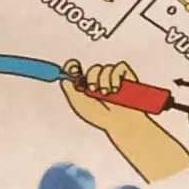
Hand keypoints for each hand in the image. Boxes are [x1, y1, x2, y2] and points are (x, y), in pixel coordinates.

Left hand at [61, 59, 188, 181]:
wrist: (120, 122)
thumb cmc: (100, 117)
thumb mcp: (79, 104)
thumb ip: (69, 89)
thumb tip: (63, 74)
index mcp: (87, 86)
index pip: (78, 70)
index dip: (73, 66)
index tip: (73, 67)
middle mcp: (99, 80)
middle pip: (92, 70)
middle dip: (91, 79)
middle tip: (92, 90)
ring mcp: (113, 76)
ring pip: (104, 68)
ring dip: (103, 81)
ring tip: (106, 95)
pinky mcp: (125, 74)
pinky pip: (117, 67)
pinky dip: (114, 77)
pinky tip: (115, 90)